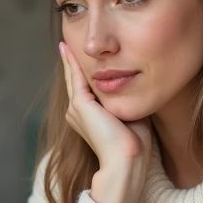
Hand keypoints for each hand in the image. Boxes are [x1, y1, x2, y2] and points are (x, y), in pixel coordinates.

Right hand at [59, 42, 152, 202]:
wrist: (127, 159)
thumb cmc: (134, 143)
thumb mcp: (130, 116)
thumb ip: (126, 101)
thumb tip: (135, 88)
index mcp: (88, 118)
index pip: (84, 90)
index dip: (82, 74)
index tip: (83, 59)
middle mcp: (77, 114)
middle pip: (75, 82)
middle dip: (72, 63)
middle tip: (67, 45)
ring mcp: (76, 109)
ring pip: (73, 78)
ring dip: (70, 60)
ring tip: (67, 44)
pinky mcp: (80, 105)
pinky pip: (75, 77)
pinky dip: (72, 62)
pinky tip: (69, 49)